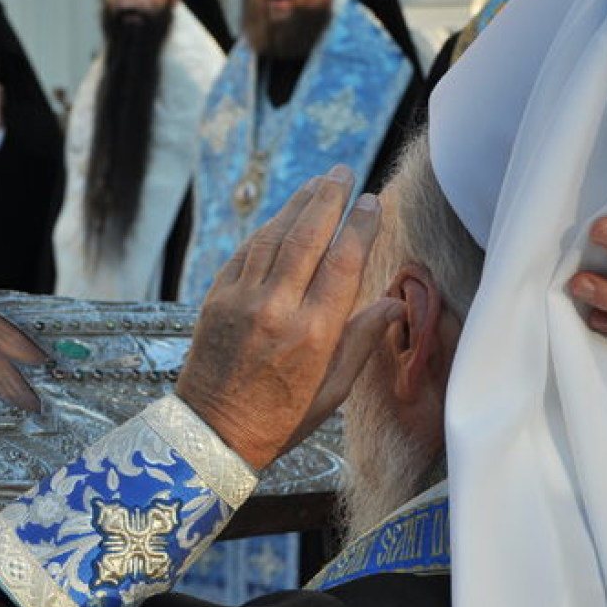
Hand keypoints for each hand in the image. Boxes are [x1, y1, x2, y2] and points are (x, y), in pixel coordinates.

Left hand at [177, 166, 403, 469]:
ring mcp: (241, 300)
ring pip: (273, 237)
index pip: (344, 262)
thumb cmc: (281, 419)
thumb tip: (394, 304)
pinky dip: (266, 230)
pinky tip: (282, 217)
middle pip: (307, 237)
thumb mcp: (332, 391)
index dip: (360, 226)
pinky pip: (245, 253)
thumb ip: (362, 341)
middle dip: (328, 198)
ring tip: (317, 183)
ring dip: (296, 205)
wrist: (212, 434)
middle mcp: (276, 308)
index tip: (371, 202)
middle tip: (343, 173)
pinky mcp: (216, 299)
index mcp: (313, 334)